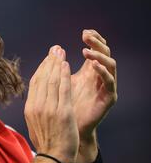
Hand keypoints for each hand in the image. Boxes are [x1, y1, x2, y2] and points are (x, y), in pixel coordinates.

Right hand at [25, 45, 78, 162]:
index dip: (42, 68)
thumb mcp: (35, 124)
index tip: (47, 59)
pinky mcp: (62, 112)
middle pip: (42, 78)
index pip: (35, 82)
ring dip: (56, 64)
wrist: (53, 157)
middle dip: (49, 61)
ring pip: (52, 80)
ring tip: (61, 52)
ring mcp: (49, 109)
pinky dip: (64, 75)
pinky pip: (63, 89)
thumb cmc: (47, 143)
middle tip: (55, 49)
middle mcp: (37, 106)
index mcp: (30, 108)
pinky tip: (66, 65)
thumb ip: (36, 109)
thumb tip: (37, 99)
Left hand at [71, 29, 117, 162]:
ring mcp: (105, 87)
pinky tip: (92, 65)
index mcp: (90, 71)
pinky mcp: (109, 97)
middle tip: (86, 35)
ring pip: (110, 64)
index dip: (93, 39)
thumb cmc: (63, 107)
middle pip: (105, 53)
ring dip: (99, 55)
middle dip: (97, 42)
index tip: (84, 31)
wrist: (68, 131)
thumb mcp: (60, 83)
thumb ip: (59, 68)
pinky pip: (109, 81)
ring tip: (87, 50)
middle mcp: (100, 77)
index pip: (96, 49)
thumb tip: (53, 49)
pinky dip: (102, 71)